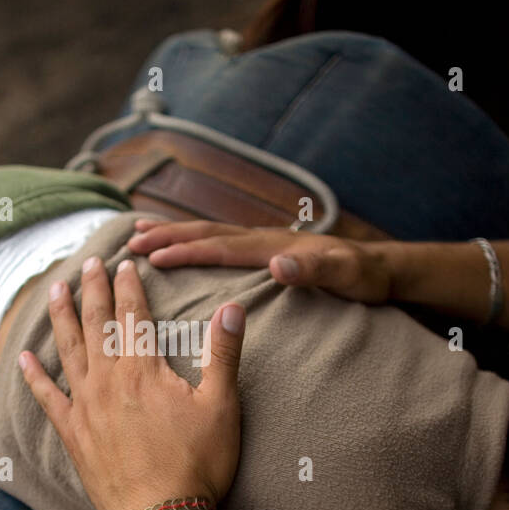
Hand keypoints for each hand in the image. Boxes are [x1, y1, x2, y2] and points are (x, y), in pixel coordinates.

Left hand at [17, 255, 244, 509]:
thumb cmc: (197, 464)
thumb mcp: (221, 406)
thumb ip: (223, 353)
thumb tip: (233, 307)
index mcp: (143, 369)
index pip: (133, 315)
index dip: (129, 286)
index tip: (124, 262)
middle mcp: (108, 380)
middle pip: (97, 323)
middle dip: (93, 290)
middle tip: (89, 263)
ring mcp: (86, 407)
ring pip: (69, 350)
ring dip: (61, 317)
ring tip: (55, 290)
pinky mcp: (73, 434)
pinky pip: (47, 398)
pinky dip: (34, 376)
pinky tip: (24, 358)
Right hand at [127, 218, 394, 303]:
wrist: (380, 268)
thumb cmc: (363, 277)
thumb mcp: (345, 275)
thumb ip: (313, 269)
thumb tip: (278, 263)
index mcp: (273, 246)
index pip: (220, 247)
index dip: (185, 250)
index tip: (152, 256)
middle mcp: (262, 239)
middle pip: (205, 232)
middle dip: (166, 236)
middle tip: (128, 241)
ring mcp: (261, 242)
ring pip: (207, 232)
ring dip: (172, 233)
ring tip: (138, 233)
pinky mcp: (263, 250)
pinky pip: (218, 241)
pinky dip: (192, 239)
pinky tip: (179, 245)